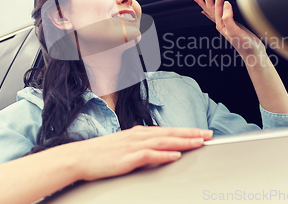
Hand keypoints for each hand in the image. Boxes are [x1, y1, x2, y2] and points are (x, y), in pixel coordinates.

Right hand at [74, 126, 212, 180]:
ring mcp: (133, 146)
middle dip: (191, 133)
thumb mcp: (124, 146)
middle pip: (170, 133)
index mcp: (138, 133)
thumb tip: (157, 149)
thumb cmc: (100, 153)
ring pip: (163, 141)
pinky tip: (175, 155)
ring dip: (183, 141)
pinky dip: (163, 154)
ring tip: (199, 142)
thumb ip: (141, 147)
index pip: (167, 130)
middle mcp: (138, 136)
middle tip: (208, 134)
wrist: (79, 157)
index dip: (186, 131)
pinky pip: (149, 155)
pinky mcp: (127, 157)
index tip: (201, 132)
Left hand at [192, 0, 264, 57]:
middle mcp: (221, 23)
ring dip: (208, 1)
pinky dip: (210, 12)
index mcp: (221, 24)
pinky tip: (205, 12)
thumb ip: (228, 18)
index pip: (217, 5)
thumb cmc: (245, 45)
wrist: (253, 54)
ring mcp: (226, 24)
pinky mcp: (232, 25)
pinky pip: (218, 16)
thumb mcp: (236, 31)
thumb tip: (225, 4)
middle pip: (212, 6)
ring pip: (213, 10)